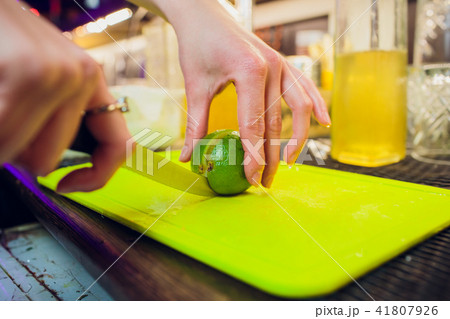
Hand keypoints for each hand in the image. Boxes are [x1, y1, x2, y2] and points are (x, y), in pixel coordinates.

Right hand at [0, 1, 129, 191]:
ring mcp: (60, 74)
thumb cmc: (8, 49)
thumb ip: (59, 118)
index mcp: (92, 81)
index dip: (97, 178)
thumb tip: (56, 166)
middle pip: (49, 159)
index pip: (118, 146)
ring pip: (24, 154)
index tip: (67, 186)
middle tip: (5, 130)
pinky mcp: (29, 73)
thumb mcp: (45, 81)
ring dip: (2, 145)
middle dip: (20, 156)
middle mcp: (83, 76)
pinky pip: (5, 136)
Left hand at [146, 0, 330, 187]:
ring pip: (300, 108)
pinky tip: (324, 122)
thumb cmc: (198, 46)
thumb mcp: (195, 86)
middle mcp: (273, 68)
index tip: (251, 179)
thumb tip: (188, 157)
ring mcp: (282, 64)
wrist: (205, 16)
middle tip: (266, 181)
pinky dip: (316, 105)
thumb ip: (196, 124)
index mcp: (250, 72)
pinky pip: (306, 87)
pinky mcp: (284, 63)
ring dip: (297, 138)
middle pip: (277, 122)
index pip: (255, 125)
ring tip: (290, 161)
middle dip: (272, 156)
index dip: (253, 156)